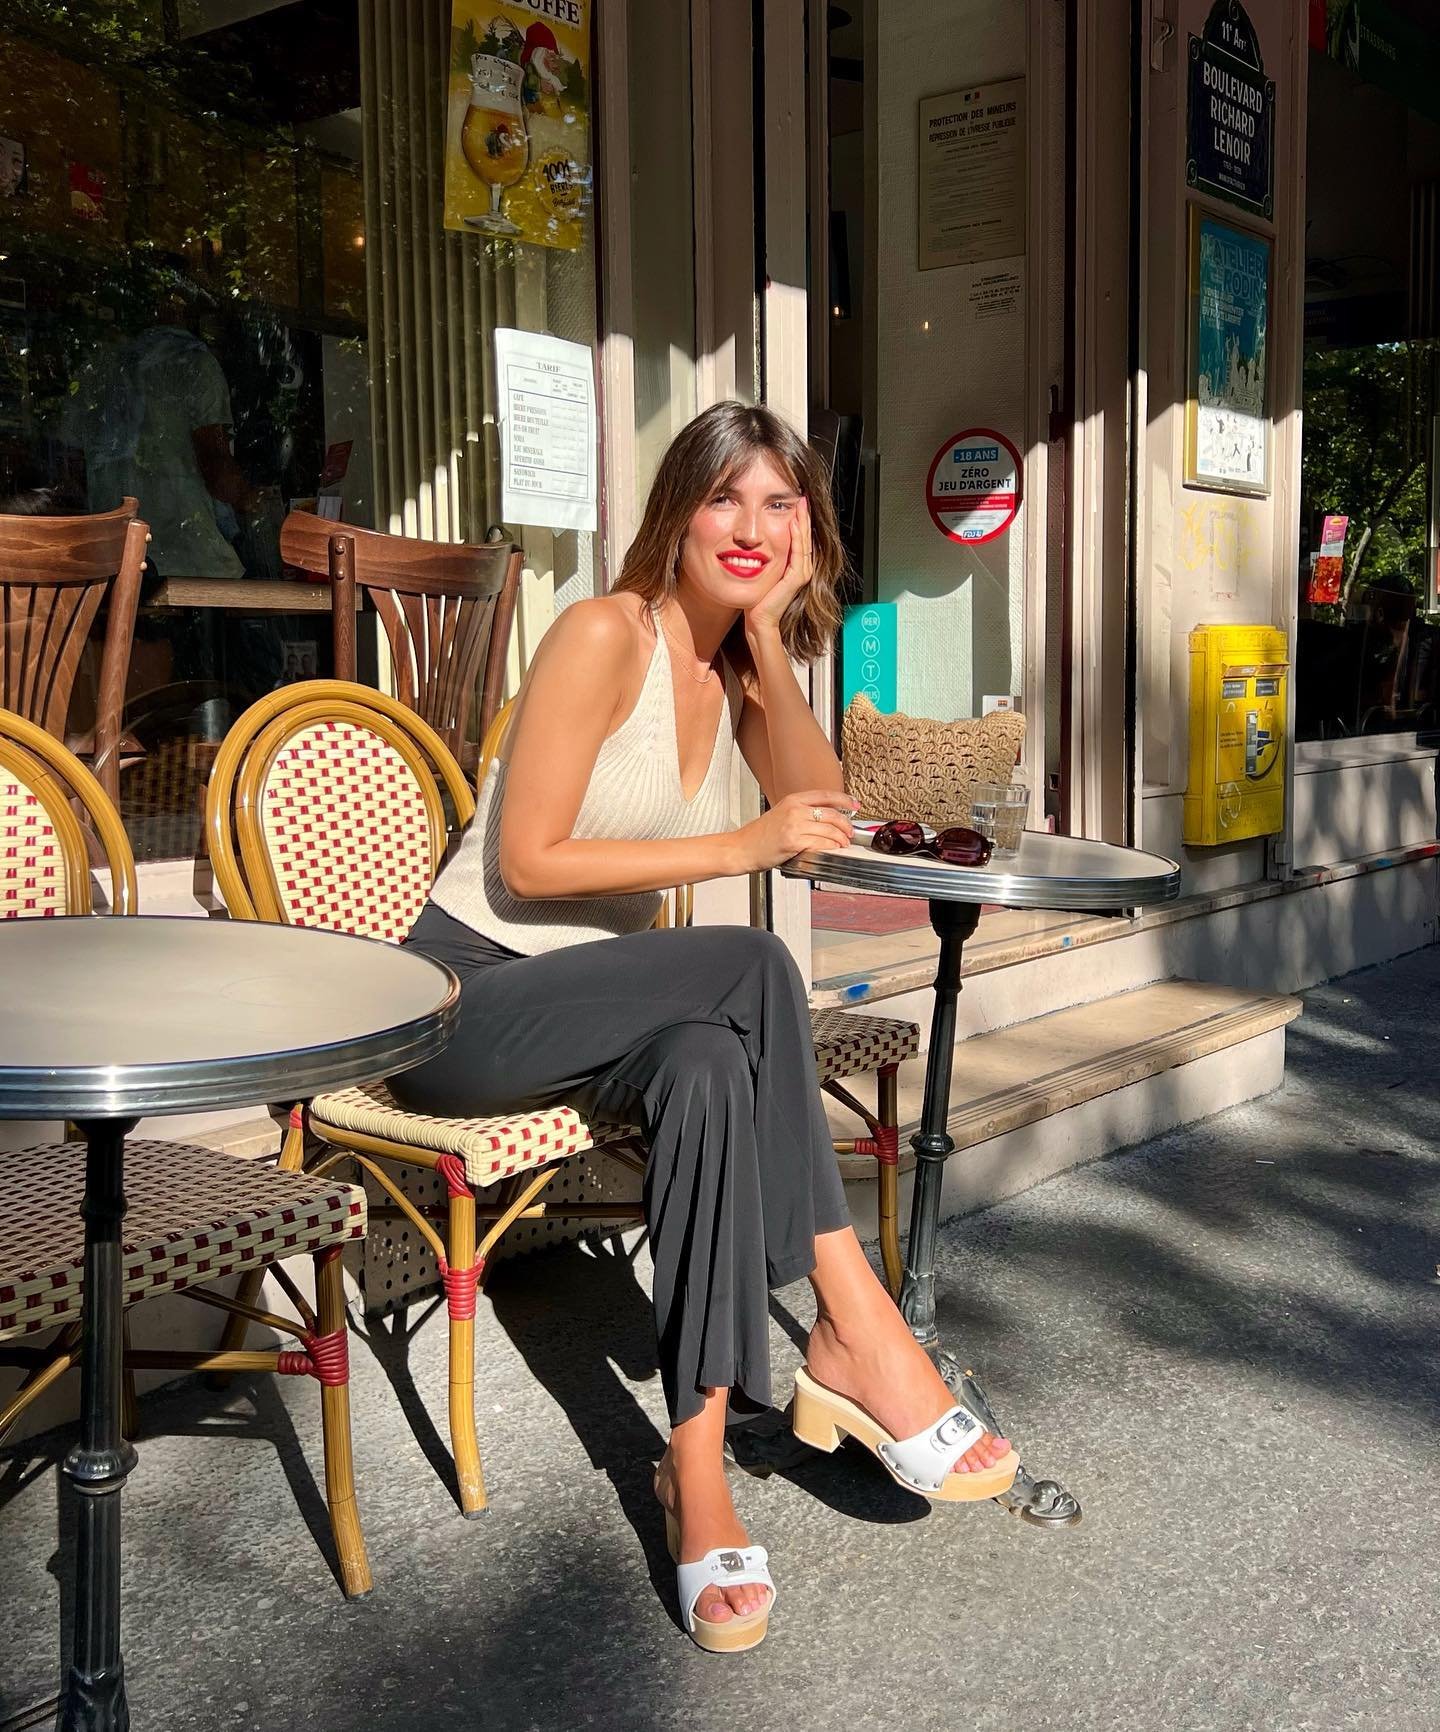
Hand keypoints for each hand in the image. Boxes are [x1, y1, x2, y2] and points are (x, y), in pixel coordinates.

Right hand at [727, 788, 856, 872]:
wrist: (740, 848)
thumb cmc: (758, 836)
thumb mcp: (780, 815)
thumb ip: (800, 813)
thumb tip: (824, 818)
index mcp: (792, 800)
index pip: (826, 795)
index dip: (844, 799)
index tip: (855, 804)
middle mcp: (794, 810)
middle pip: (832, 814)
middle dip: (846, 824)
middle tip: (850, 832)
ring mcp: (794, 826)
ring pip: (829, 830)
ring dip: (841, 839)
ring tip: (843, 844)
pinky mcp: (794, 842)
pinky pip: (821, 843)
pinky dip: (831, 847)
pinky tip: (833, 850)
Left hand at [744, 497, 813, 646]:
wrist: (758, 620)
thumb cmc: (756, 599)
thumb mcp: (761, 572)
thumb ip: (764, 558)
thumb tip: (754, 542)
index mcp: (794, 566)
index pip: (799, 537)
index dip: (798, 520)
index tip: (795, 502)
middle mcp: (801, 568)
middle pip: (805, 536)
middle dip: (803, 516)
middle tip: (802, 497)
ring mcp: (801, 573)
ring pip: (804, 541)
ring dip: (802, 522)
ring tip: (800, 505)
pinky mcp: (796, 579)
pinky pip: (798, 553)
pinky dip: (796, 537)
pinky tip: (792, 523)